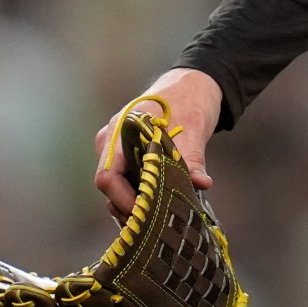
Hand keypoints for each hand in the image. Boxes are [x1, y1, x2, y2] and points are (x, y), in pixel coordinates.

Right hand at [94, 68, 222, 216]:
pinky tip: (160, 204)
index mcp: (120, 131)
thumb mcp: (194, 131)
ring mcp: (117, 149)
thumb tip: (200, 183)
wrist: (193, 85)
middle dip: (129, 206)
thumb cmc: (189, 101)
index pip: (107, 177)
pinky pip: (126, 180)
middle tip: (156, 221)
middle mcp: (111, 141)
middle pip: (110, 187)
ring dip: (135, 203)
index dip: (123, 200)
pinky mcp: (127, 155)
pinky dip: (139, 194)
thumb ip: (193, 160)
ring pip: (117, 187)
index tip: (147, 212)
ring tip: (160, 216)